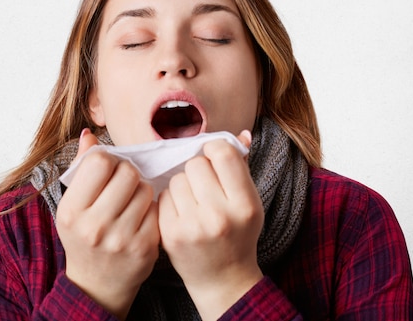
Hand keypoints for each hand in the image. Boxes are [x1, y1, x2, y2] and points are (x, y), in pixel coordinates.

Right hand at [55, 129, 159, 319]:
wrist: (97, 284)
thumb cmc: (84, 236)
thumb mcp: (73, 205)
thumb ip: (82, 168)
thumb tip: (90, 134)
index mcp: (71, 211)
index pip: (99, 162)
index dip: (108, 161)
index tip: (108, 171)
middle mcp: (94, 226)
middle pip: (127, 172)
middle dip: (128, 173)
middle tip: (124, 184)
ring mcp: (121, 238)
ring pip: (146, 188)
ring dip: (141, 190)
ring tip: (131, 202)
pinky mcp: (145, 247)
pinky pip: (157, 208)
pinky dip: (151, 209)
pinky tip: (141, 218)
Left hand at [158, 130, 263, 319]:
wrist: (223, 278)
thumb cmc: (237, 233)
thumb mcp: (249, 202)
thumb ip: (241, 168)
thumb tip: (241, 134)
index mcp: (245, 205)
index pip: (224, 154)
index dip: (215, 150)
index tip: (213, 158)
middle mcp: (220, 216)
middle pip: (196, 164)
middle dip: (198, 169)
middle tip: (204, 186)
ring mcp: (194, 227)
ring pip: (177, 179)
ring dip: (183, 184)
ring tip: (193, 202)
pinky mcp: (171, 234)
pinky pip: (163, 196)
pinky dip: (170, 200)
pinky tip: (181, 213)